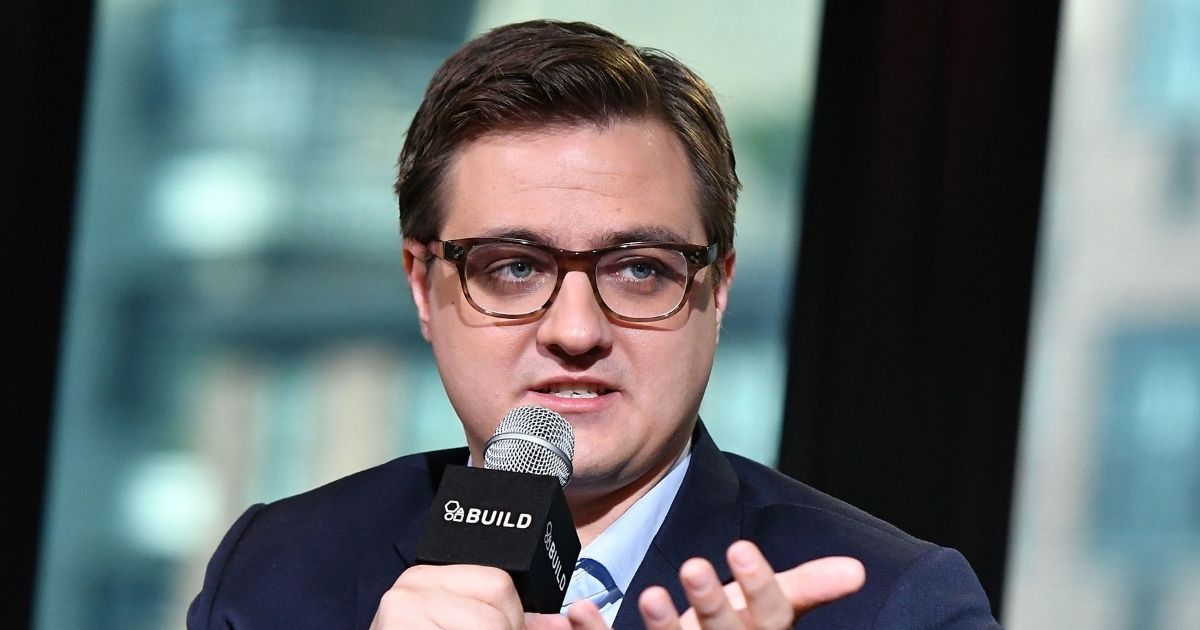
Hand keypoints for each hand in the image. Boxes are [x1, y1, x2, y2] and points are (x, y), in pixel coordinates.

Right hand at [371, 564, 529, 628]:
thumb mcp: (470, 626)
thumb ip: (512, 622)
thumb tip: (561, 624)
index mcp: (433, 575)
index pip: (499, 583)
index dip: (515, 619)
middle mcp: (412, 582)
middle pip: (497, 599)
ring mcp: (400, 607)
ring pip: (487, 625)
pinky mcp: (395, 627)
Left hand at [565, 541, 864, 629]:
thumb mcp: (767, 610)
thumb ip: (806, 587)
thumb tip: (856, 570)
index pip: (769, 617)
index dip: (759, 586)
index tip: (740, 548)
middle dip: (711, 604)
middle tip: (694, 565)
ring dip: (661, 625)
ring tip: (649, 592)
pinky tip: (576, 609)